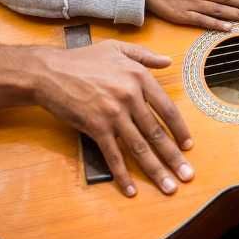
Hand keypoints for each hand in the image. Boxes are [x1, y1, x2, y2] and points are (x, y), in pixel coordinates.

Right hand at [32, 40, 193, 197]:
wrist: (50, 71)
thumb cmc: (82, 59)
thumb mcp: (116, 48)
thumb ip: (144, 55)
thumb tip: (167, 61)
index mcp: (138, 77)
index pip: (166, 108)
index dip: (179, 129)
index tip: (188, 145)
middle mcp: (129, 96)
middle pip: (156, 133)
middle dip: (174, 157)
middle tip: (187, 175)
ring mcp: (113, 114)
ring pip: (139, 147)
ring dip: (156, 170)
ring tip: (169, 187)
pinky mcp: (96, 127)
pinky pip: (113, 155)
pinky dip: (123, 175)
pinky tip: (131, 189)